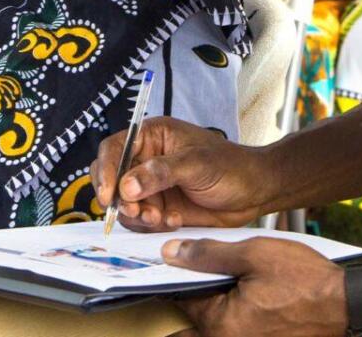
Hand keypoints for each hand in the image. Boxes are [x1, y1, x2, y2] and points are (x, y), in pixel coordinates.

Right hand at [92, 117, 273, 230]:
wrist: (255, 192)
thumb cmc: (232, 166)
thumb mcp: (195, 164)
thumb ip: (160, 173)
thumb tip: (126, 185)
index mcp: (152, 136)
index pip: (114, 149)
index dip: (105, 170)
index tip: (108, 195)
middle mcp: (147, 160)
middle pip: (112, 179)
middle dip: (120, 199)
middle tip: (137, 211)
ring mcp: (152, 185)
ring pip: (125, 203)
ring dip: (138, 214)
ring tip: (160, 218)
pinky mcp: (160, 207)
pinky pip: (141, 219)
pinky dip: (152, 224)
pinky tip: (175, 220)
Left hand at [163, 237, 346, 336]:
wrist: (348, 304)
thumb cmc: (306, 281)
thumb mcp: (253, 254)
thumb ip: (208, 254)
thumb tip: (172, 254)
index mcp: (221, 324)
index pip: (182, 298)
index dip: (182, 274)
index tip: (187, 258)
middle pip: (199, 313)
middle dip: (205, 289)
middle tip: (229, 269)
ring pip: (219, 321)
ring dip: (224, 300)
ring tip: (249, 280)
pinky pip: (239, 328)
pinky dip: (241, 311)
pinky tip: (260, 293)